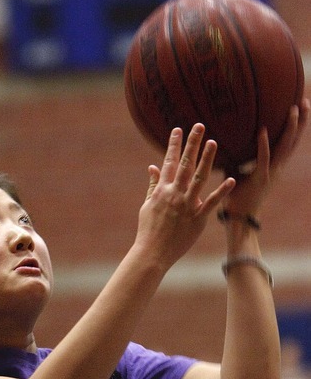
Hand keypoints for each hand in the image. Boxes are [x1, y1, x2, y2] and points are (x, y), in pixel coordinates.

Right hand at [137, 123, 234, 267]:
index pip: (168, 162)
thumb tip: (152, 167)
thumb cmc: (148, 230)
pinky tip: (231, 179)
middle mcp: (174, 194)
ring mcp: (186, 206)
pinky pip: (211, 203)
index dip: (173, 145)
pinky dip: (221, 191)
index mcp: (162, 190)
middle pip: (185, 164)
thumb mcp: (147, 205)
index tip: (178, 129)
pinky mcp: (197, 219)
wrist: (152, 252)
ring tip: (215, 142)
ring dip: (207, 159)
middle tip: (200, 126)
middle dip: (192, 144)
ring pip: (198, 178)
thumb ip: (153, 185)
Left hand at [223, 99, 309, 215]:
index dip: (295, 126)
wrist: (239, 217)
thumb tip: (224, 142)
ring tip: (294, 108)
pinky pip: (263, 158)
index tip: (298, 108)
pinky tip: (262, 129)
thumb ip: (236, 158)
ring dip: (290, 127)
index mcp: (274, 166)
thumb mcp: (237, 172)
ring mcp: (271, 172)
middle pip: (293, 141)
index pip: (288, 142)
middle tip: (304, 101)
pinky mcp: (260, 178)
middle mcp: (277, 168)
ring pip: (285, 146)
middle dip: (300, 121)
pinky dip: (263, 144)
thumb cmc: (237, 196)